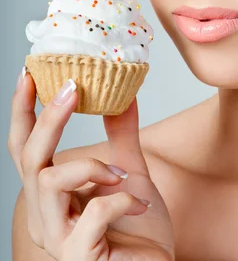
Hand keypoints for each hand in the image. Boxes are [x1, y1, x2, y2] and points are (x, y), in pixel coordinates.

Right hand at [8, 67, 174, 260]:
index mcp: (50, 195)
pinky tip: (139, 202)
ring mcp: (58, 239)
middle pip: (29, 158)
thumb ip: (122, 139)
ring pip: (50, 182)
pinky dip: (121, 199)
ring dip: (90, 166)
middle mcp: (45, 216)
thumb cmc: (139, 232)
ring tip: (121, 174)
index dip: (22, 109)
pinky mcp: (79, 257)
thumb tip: (124, 96)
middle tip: (72, 87)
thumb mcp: (130, 174)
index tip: (30, 72)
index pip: (25, 147)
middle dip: (48, 118)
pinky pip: (93, 213)